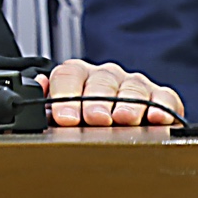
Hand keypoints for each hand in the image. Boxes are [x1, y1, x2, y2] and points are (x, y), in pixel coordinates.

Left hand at [39, 59, 182, 126]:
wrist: (117, 122)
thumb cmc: (86, 120)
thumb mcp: (63, 115)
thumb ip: (45, 106)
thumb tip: (33, 90)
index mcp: (79, 76)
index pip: (68, 76)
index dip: (65, 95)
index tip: (64, 117)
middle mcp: (106, 76)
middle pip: (101, 81)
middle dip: (96, 100)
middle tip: (94, 118)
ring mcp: (134, 84)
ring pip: (132, 87)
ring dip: (128, 103)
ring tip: (124, 117)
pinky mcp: (161, 97)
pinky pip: (164, 97)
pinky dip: (161, 106)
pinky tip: (156, 117)